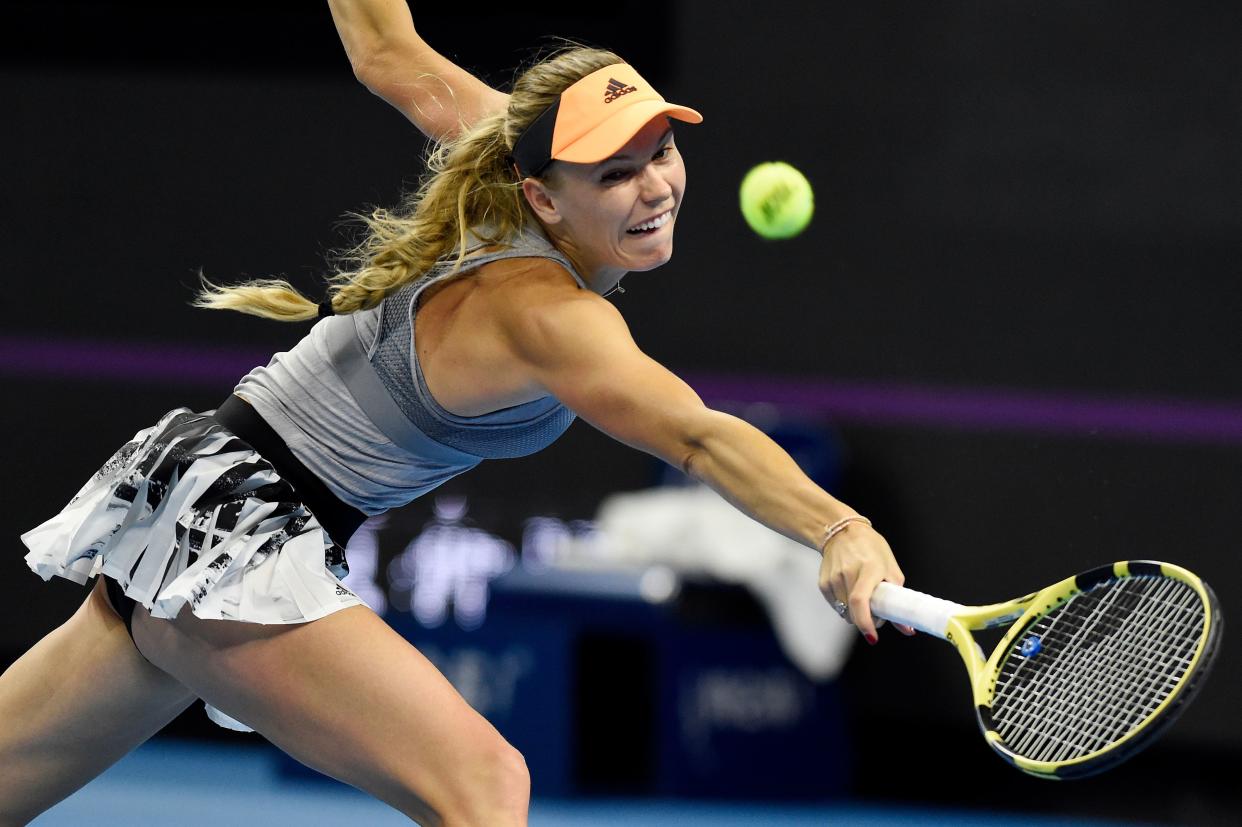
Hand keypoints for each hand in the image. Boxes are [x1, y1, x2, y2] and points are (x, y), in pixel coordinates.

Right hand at [818, 522, 914, 642]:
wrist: (843, 532)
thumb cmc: (873, 550)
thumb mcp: (891, 570)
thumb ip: (897, 600)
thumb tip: (908, 630)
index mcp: (868, 568)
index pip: (860, 601)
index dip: (865, 622)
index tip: (873, 637)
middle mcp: (847, 573)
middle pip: (852, 611)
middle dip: (865, 621)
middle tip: (876, 615)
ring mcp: (833, 577)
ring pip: (844, 612)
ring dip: (855, 613)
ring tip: (863, 598)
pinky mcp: (823, 583)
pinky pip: (836, 605)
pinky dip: (845, 606)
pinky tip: (850, 592)